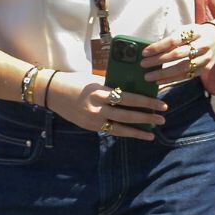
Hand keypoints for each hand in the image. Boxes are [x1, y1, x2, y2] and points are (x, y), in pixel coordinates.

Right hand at [46, 72, 166, 139]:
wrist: (51, 92)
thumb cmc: (76, 81)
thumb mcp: (96, 80)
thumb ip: (113, 85)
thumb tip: (136, 88)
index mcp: (100, 93)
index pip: (129, 99)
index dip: (147, 103)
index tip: (162, 105)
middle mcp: (96, 109)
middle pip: (127, 115)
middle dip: (147, 118)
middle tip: (163, 118)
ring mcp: (92, 120)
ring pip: (120, 128)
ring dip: (138, 131)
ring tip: (153, 132)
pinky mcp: (89, 127)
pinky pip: (111, 131)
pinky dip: (125, 133)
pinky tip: (136, 134)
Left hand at [142, 24, 214, 83]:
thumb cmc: (195, 34)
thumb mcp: (185, 30)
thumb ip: (171, 39)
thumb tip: (150, 51)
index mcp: (196, 32)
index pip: (174, 40)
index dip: (158, 46)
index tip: (144, 52)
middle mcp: (203, 45)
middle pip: (178, 54)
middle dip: (158, 60)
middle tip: (143, 64)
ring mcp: (206, 58)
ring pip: (182, 67)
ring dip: (163, 73)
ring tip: (148, 76)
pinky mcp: (205, 68)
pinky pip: (187, 75)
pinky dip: (172, 79)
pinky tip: (160, 81)